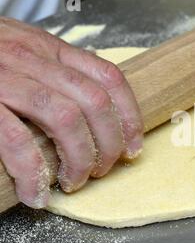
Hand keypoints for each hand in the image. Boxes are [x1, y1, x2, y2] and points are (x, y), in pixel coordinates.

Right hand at [0, 17, 143, 207]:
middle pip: (96, 102)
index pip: (110, 78)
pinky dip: (33, 172)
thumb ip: (58, 72)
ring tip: (75, 181)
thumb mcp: (27, 51)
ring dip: (80, 158)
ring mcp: (7, 79)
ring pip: (66, 120)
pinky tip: (37, 192)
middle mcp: (35, 60)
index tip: (134, 147)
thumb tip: (95, 109)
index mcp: (52, 50)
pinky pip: (16, 140)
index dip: (130, 116)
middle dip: (110, 144)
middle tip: (103, 169)